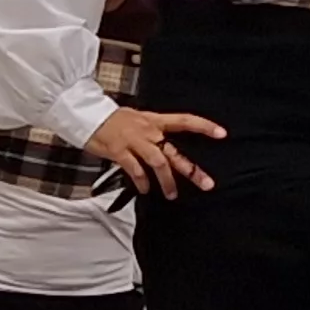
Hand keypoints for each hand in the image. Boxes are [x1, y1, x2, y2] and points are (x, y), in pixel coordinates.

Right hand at [86, 106, 224, 198]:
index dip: (204, 126)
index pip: (185, 121)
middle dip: (192, 170)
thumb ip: (153, 131)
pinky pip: (135, 169)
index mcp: (154, 120)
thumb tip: (166, 145)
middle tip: (207, 184)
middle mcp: (148, 130)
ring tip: (172, 194)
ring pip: (158, 163)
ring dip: (167, 181)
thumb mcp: (138, 119)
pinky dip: (142, 181)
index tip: (222, 134)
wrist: (87, 114)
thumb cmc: (112, 120)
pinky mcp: (119, 151)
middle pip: (174, 151)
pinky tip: (145, 189)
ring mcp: (134, 141)